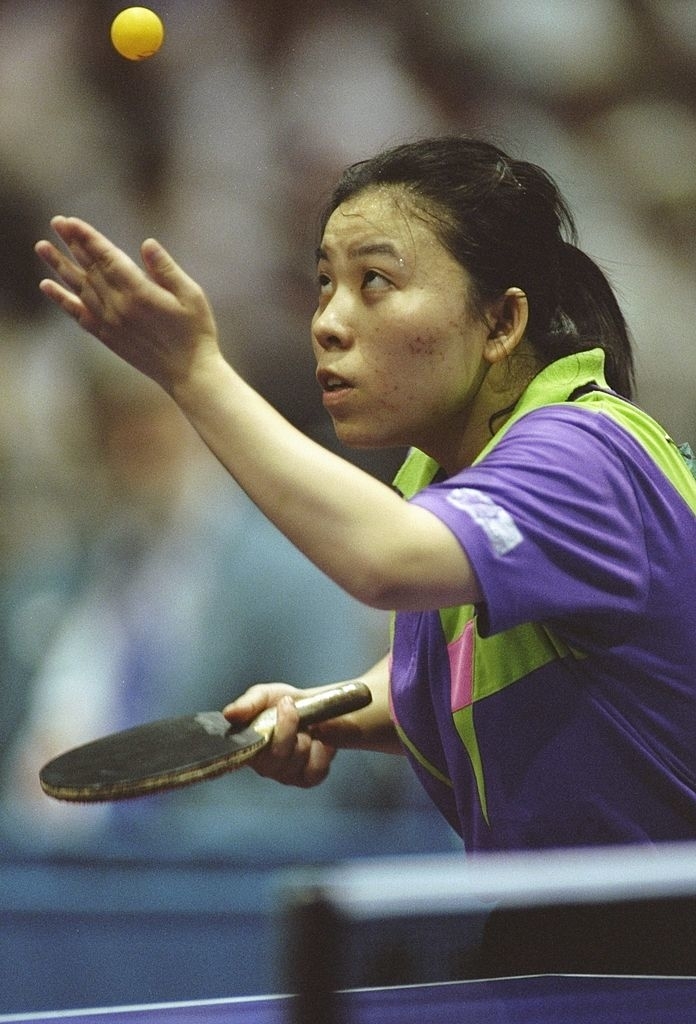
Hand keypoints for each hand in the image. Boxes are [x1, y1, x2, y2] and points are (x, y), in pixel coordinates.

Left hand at [35, 216, 220, 391]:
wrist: (188, 373)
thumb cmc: (196, 332)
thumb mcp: (192, 296)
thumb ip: (166, 269)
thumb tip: (147, 243)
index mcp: (140, 293)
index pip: (107, 258)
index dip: (88, 238)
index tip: (70, 221)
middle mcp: (119, 307)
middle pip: (89, 269)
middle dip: (72, 244)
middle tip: (56, 222)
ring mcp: (110, 323)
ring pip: (79, 288)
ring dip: (59, 266)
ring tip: (42, 247)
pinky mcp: (108, 337)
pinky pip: (78, 314)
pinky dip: (62, 299)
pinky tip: (47, 286)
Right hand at [223, 683, 336, 787]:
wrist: (315, 709)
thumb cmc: (285, 704)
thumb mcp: (265, 695)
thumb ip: (248, 703)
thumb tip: (229, 714)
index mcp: (248, 746)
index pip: (248, 751)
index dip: (267, 733)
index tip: (283, 705)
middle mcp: (264, 766)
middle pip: (276, 756)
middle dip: (290, 728)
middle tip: (293, 709)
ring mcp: (285, 775)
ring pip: (296, 761)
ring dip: (305, 739)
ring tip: (304, 728)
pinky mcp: (306, 779)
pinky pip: (316, 771)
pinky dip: (321, 753)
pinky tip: (318, 742)